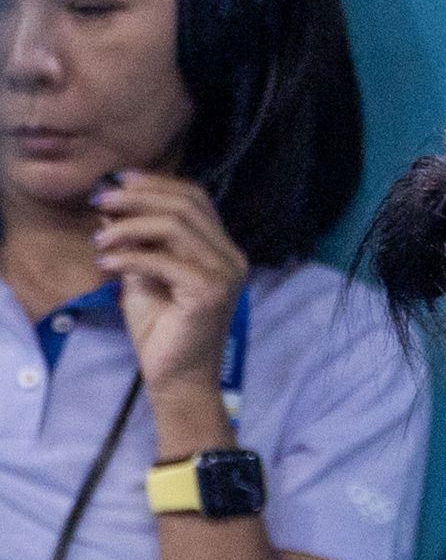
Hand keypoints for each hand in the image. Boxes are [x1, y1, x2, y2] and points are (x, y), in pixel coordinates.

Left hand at [91, 170, 246, 404]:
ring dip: (128, 226)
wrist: (177, 377)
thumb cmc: (162, 329)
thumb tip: (110, 207)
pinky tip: (106, 263)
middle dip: (136, 198)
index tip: (117, 182)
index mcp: (222, 251)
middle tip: (100, 203)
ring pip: (175, 225)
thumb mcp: (145, 274)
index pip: (195, 199)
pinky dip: (128, 256)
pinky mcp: (210, 292)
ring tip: (100, 239)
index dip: (155, 184)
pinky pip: (162, 259)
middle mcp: (231, 258)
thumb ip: (138, 241)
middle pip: (185, 204)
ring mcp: (225, 274)